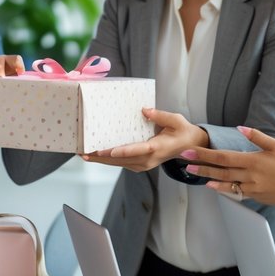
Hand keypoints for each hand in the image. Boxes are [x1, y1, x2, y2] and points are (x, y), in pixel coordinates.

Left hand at [80, 108, 204, 171]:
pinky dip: (109, 160)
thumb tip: (145, 110)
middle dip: (102, 157)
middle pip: (122, 160)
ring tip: (85, 155)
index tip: (107, 151)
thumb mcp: (176, 120)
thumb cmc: (182, 132)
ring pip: (120, 164)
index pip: (138, 150)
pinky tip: (96, 156)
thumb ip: (160, 116)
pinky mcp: (140, 165)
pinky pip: (122, 163)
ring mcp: (144, 165)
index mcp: (157, 148)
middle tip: (84, 153)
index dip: (122, 151)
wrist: (189, 147)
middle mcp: (149, 160)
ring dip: (102, 160)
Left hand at [181, 126, 274, 205]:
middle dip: (202, 167)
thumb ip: (257, 137)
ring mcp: (254, 189)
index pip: (223, 157)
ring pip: (228, 185)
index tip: (190, 152)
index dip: (205, 155)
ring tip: (197, 176)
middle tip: (185, 163)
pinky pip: (239, 193)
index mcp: (254, 161)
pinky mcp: (259, 197)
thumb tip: (240, 128)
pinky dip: (227, 189)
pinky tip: (217, 186)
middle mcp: (251, 176)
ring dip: (211, 180)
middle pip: (221, 172)